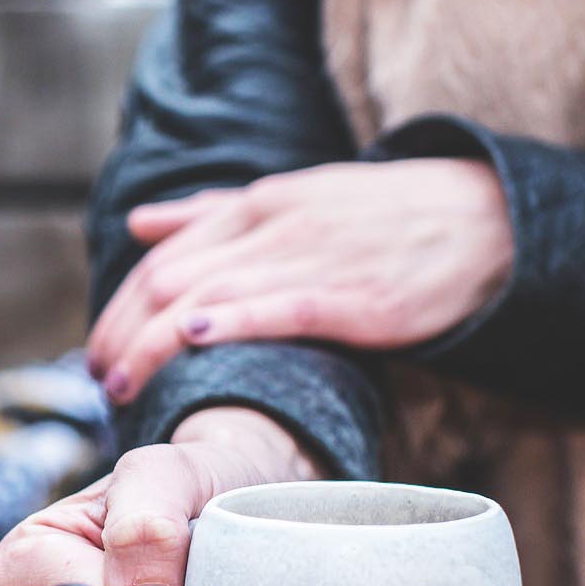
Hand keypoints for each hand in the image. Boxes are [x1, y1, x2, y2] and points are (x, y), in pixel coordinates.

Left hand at [87, 159, 513, 401]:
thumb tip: (138, 224)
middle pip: (167, 279)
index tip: (97, 352)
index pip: (161, 258)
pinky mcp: (352, 295)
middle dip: (121, 334)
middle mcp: (273, 226)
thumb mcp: (293, 198)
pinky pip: (277, 306)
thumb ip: (211, 213)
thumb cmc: (384, 216)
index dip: (119, 307)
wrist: (487, 220)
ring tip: (123, 387)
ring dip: (152, 344)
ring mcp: (311, 258)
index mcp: (256, 205)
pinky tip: (190, 340)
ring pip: (205, 295)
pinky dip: (228, 320)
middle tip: (98, 380)